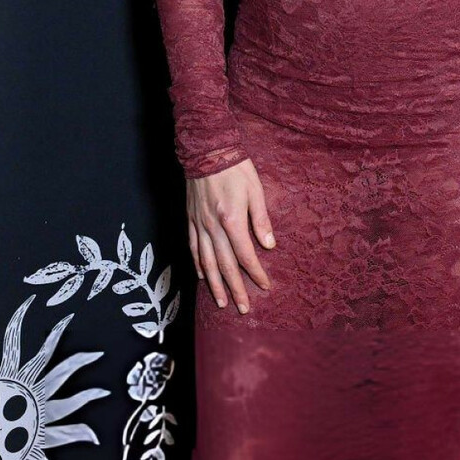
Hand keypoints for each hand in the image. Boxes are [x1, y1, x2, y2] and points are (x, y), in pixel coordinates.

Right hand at [185, 158, 275, 312]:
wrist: (207, 151)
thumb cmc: (236, 169)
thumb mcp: (256, 191)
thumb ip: (261, 220)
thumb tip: (269, 246)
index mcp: (232, 220)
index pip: (245, 255)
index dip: (255, 273)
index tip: (265, 286)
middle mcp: (213, 227)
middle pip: (225, 265)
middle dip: (236, 288)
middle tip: (243, 308)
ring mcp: (199, 225)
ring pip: (206, 262)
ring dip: (215, 284)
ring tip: (222, 302)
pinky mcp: (191, 220)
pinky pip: (194, 248)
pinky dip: (198, 265)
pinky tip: (202, 277)